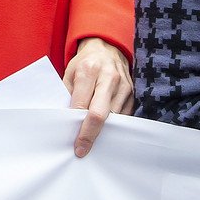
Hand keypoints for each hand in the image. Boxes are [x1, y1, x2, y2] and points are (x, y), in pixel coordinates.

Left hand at [63, 37, 133, 156]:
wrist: (107, 48)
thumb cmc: (84, 63)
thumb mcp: (69, 72)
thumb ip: (68, 94)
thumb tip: (66, 121)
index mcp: (88, 70)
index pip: (82, 104)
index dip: (78, 126)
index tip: (75, 144)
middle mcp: (108, 77)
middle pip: (100, 113)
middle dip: (90, 135)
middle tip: (82, 150)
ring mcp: (124, 86)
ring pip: (114, 118)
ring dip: (103, 132)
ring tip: (93, 143)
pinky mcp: (133, 93)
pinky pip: (124, 116)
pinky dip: (114, 126)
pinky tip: (105, 133)